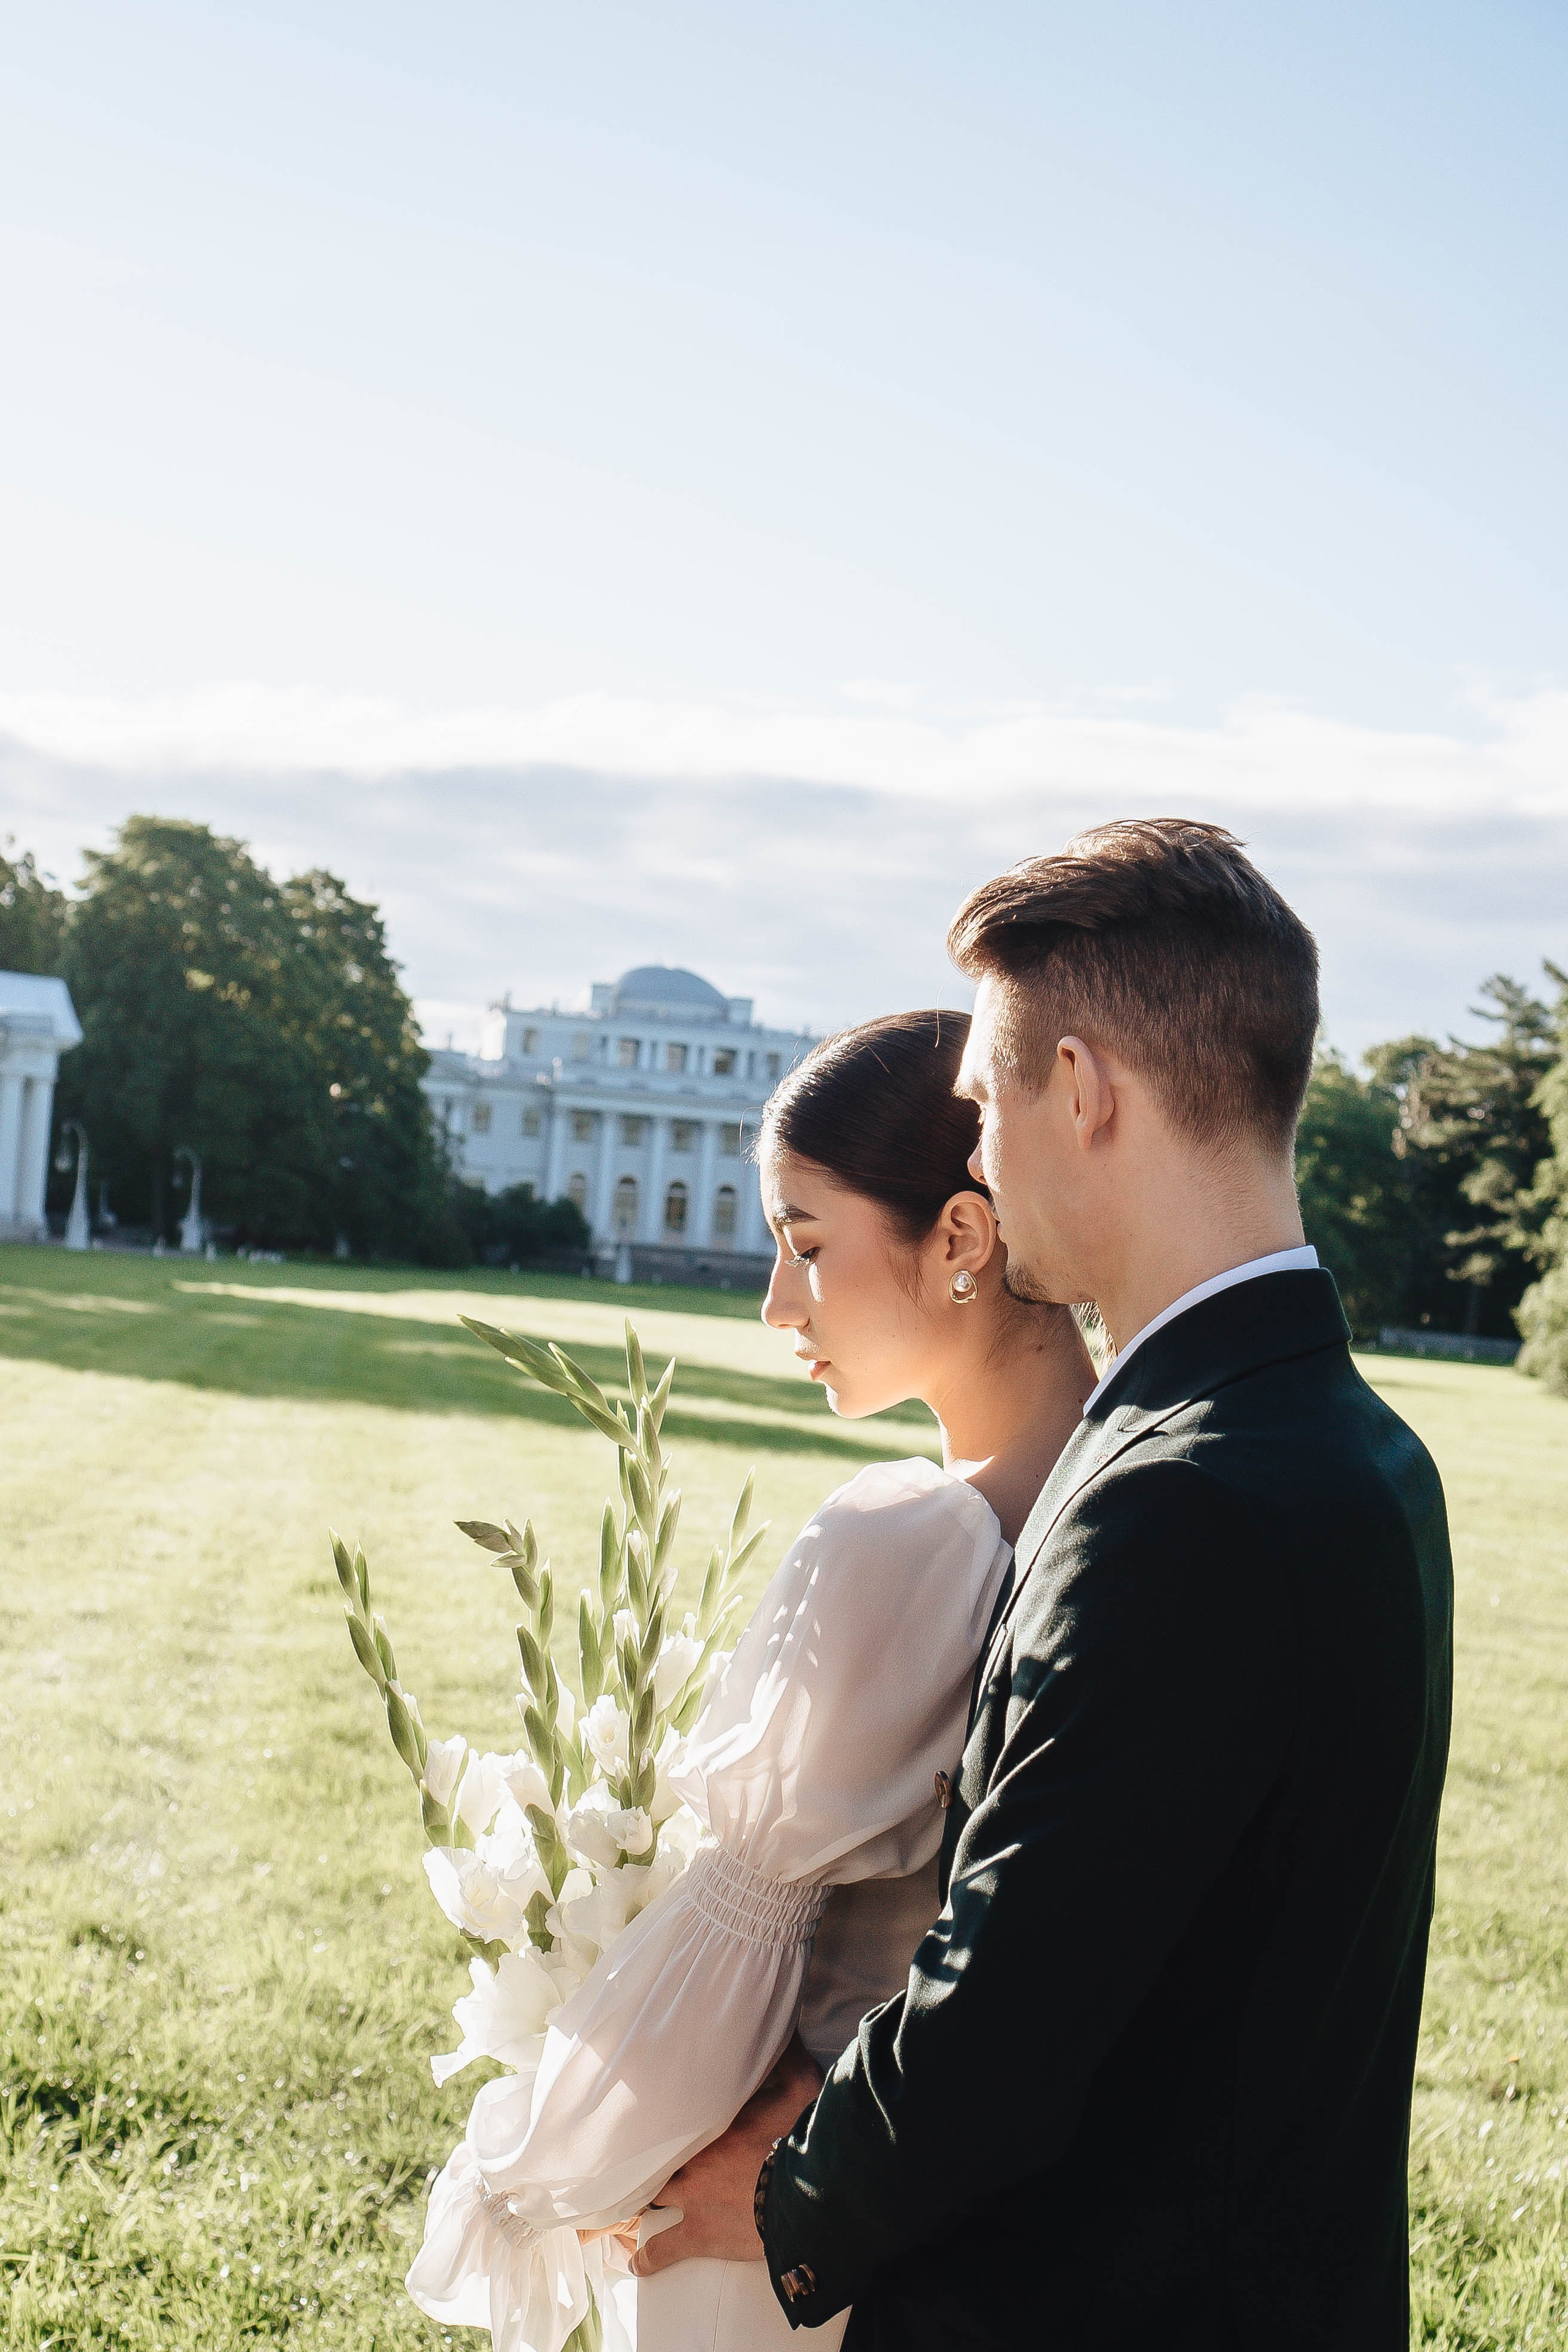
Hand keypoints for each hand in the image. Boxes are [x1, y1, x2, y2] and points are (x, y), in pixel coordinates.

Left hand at [630, 2036, 822, 2276]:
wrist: (805, 2195)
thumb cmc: (802, 2136)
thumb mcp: (799, 2085)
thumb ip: (785, 2058)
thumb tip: (782, 2029)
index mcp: (710, 2121)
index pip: (674, 2111)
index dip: (664, 2111)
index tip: (655, 2107)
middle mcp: (692, 2156)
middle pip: (657, 2154)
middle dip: (649, 2153)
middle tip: (637, 2152)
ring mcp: (691, 2198)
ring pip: (652, 2196)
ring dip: (643, 2197)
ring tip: (626, 2202)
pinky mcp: (698, 2235)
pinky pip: (663, 2249)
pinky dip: (648, 2257)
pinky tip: (634, 2264)